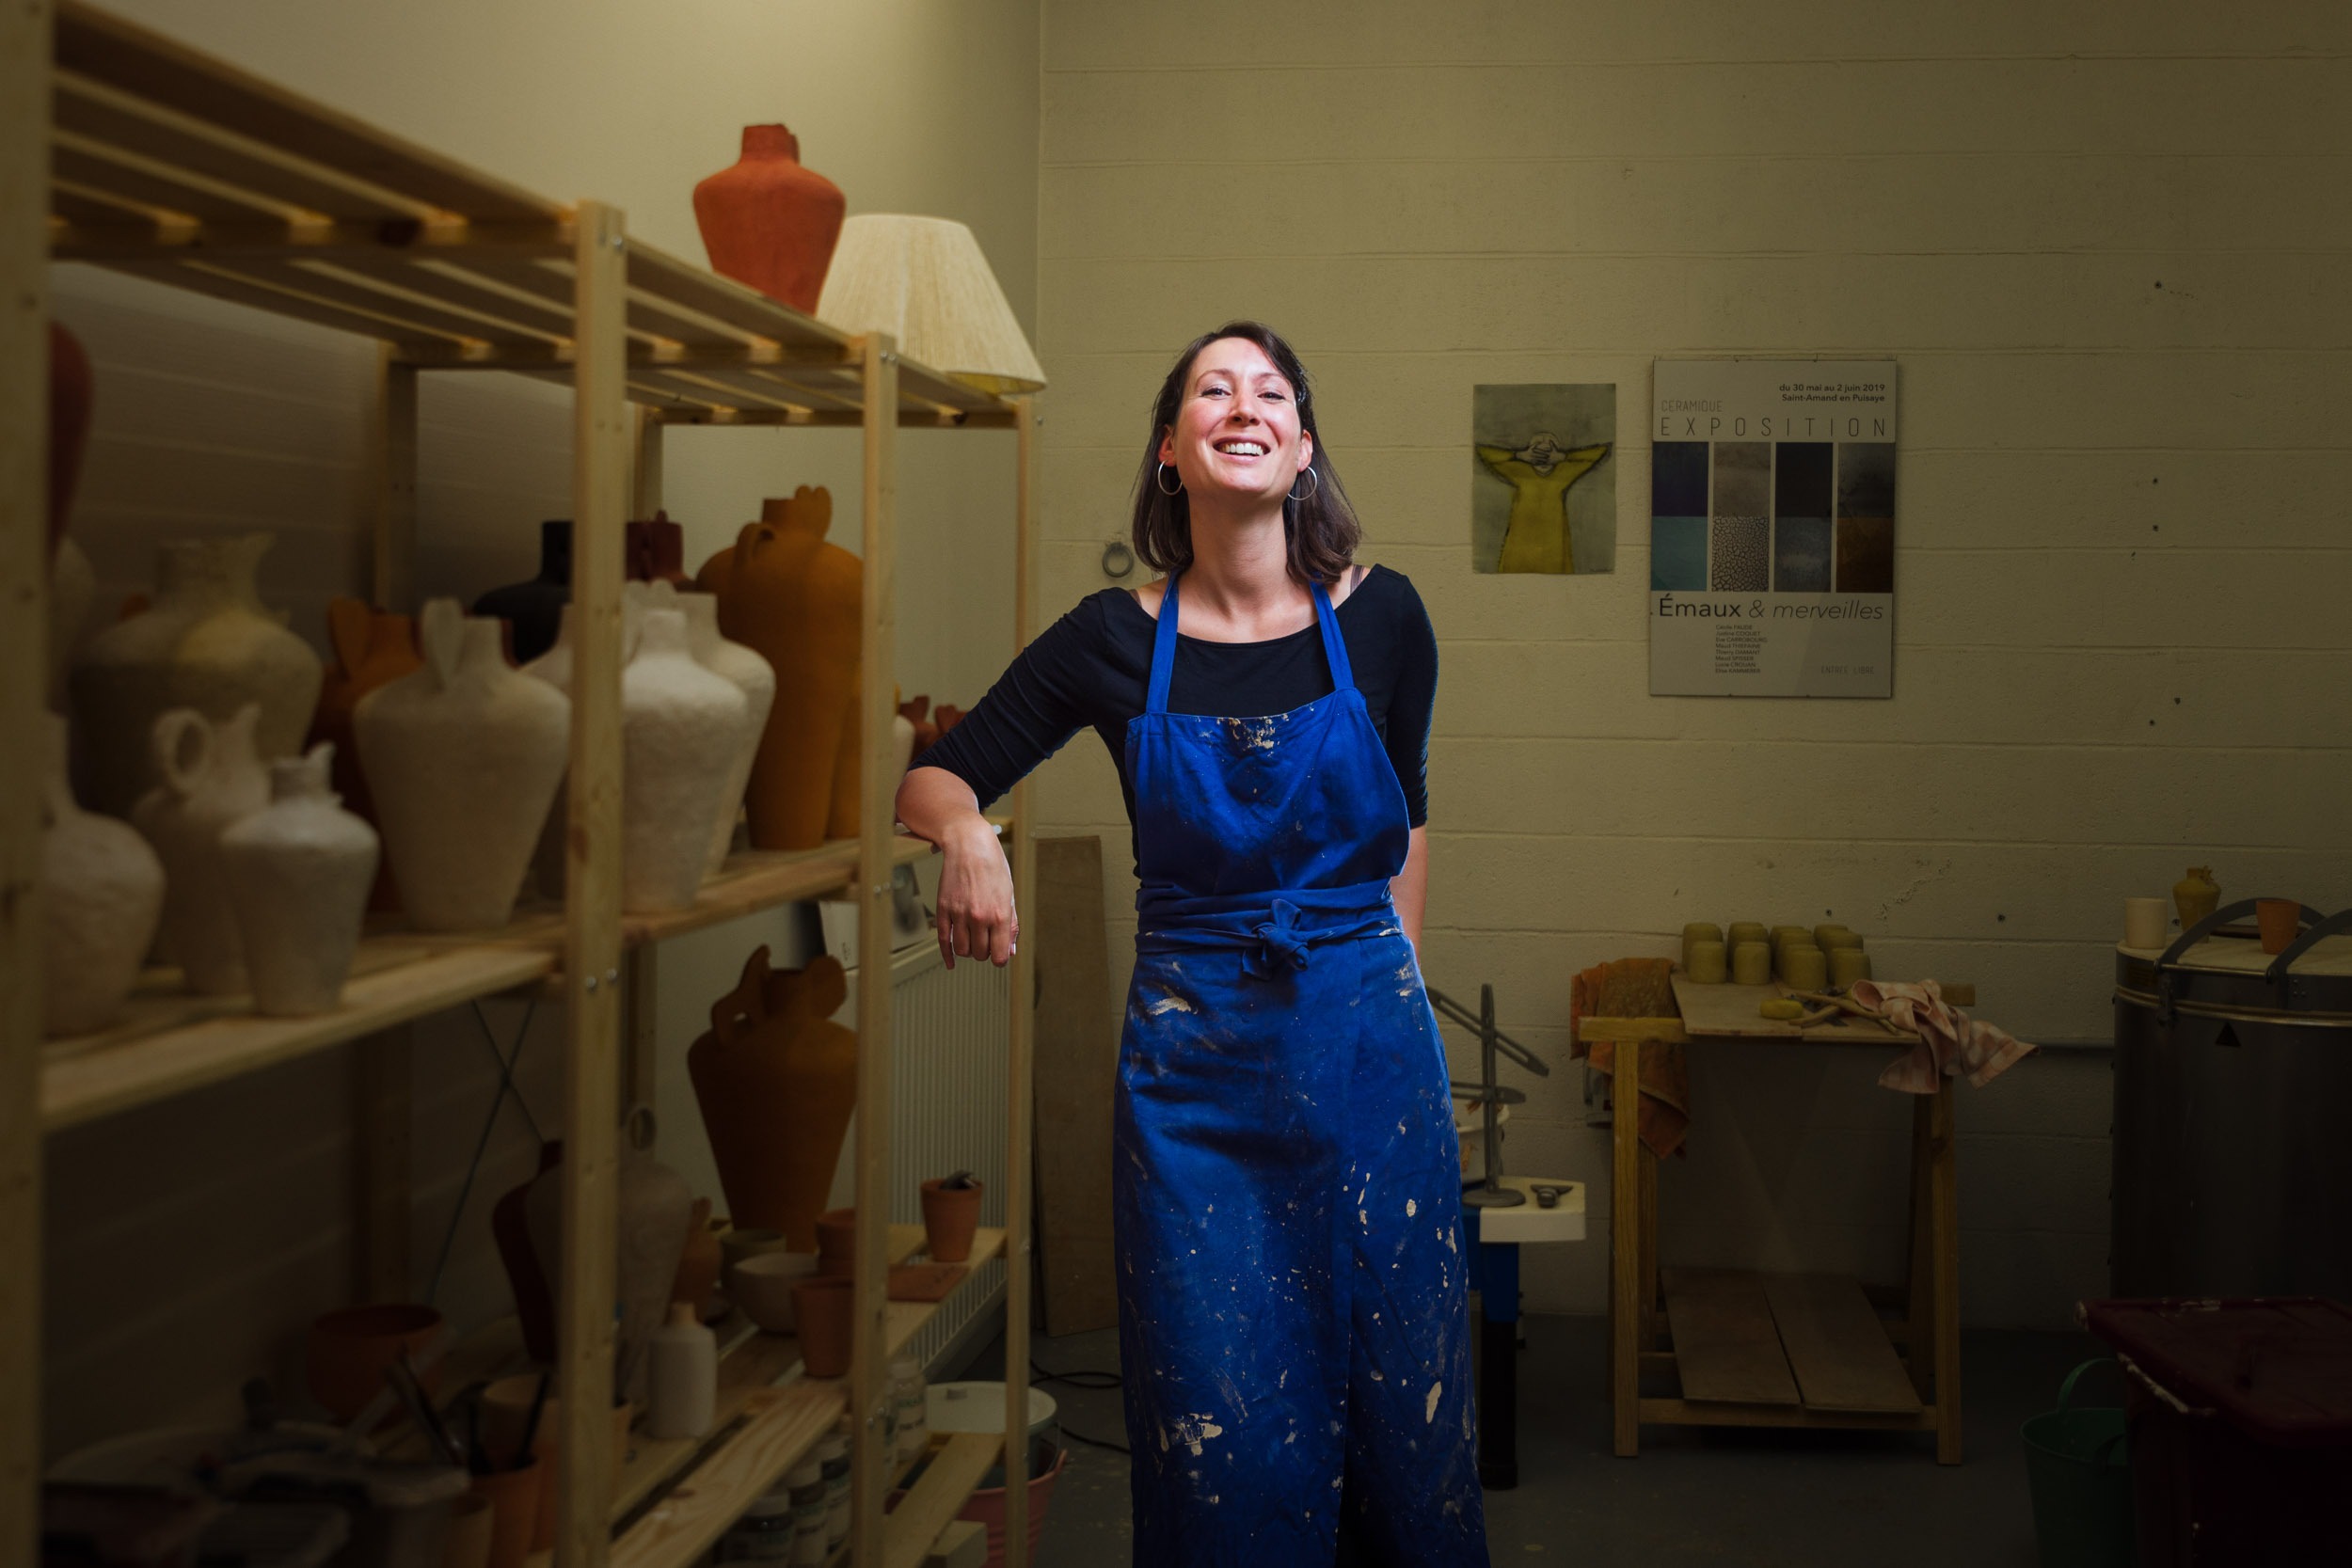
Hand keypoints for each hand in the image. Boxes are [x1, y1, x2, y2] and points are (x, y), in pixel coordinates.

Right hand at [933, 818, 1016, 968]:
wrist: (969, 845)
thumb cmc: (992, 867)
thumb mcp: (1010, 895)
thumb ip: (1011, 925)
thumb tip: (1010, 950)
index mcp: (1000, 914)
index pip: (999, 957)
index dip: (999, 958)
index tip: (998, 954)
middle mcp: (979, 917)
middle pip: (980, 955)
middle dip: (984, 951)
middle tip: (985, 939)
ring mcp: (959, 914)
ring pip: (962, 950)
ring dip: (968, 950)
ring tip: (972, 939)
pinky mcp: (943, 910)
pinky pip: (943, 941)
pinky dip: (947, 955)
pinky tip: (952, 961)